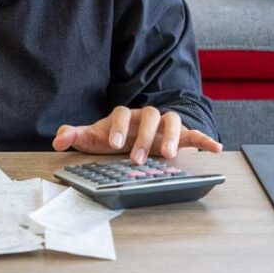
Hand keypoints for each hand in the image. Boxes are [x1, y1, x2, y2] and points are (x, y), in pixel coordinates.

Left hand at [51, 105, 221, 164]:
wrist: (133, 139)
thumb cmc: (113, 138)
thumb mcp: (93, 139)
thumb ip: (76, 136)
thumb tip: (57, 139)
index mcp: (125, 116)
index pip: (121, 114)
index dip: (118, 127)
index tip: (114, 144)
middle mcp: (146, 117)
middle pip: (149, 116)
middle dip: (143, 137)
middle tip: (137, 159)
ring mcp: (164, 125)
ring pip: (172, 120)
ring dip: (172, 136)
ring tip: (169, 156)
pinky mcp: (181, 136)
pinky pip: (194, 133)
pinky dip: (205, 139)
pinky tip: (215, 148)